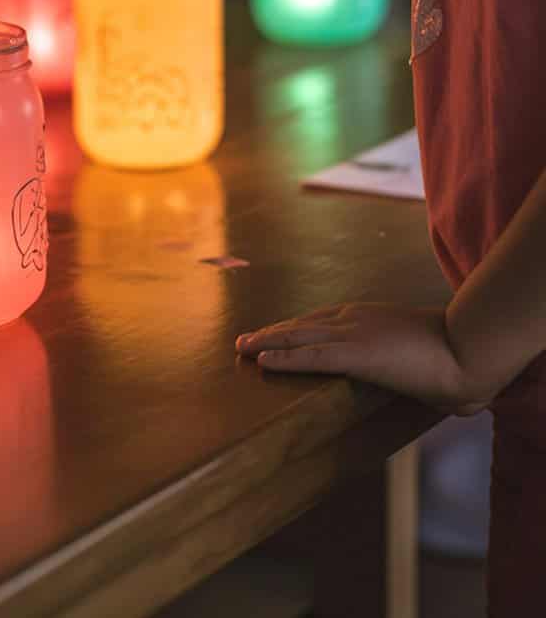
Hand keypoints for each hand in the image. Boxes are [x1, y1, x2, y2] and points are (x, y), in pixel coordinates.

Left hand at [236, 302, 490, 414]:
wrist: (467, 349)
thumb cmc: (455, 357)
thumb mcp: (423, 357)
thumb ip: (415, 369)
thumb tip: (433, 393)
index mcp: (368, 317)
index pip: (321, 321)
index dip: (294, 329)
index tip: (275, 334)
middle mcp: (354, 319)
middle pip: (302, 325)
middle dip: (272, 333)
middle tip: (245, 340)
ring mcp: (353, 333)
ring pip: (298, 336)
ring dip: (266, 342)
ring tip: (242, 348)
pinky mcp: (356, 353)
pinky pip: (310, 356)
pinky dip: (282, 357)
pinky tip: (261, 360)